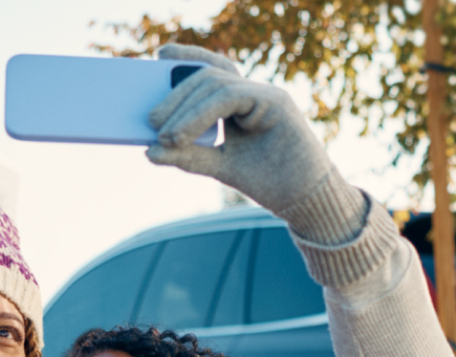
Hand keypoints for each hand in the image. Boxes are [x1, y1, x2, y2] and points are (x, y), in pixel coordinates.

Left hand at [145, 45, 363, 243]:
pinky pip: (231, 97)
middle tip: (150, 121)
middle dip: (175, 96)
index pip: (211, 70)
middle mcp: (254, 93)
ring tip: (165, 134)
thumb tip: (150, 151)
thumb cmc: (269, 181)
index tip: (158, 55)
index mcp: (242, 102)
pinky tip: (183, 133)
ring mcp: (266, 95)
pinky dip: (202, 113)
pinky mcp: (276, 102)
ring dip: (185, 109)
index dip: (186, 57)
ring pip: (216, 85)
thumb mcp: (219, 165)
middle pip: (207, 77)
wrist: (305, 201)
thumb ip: (188, 154)